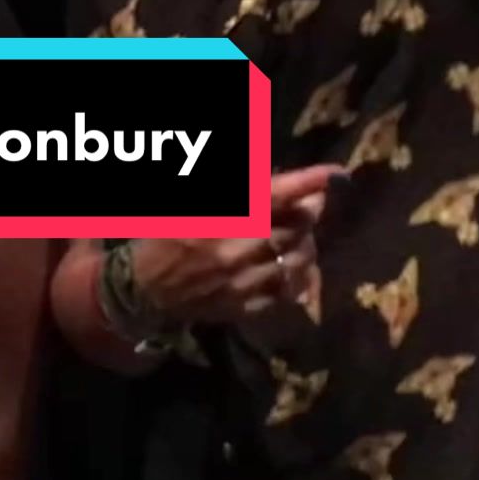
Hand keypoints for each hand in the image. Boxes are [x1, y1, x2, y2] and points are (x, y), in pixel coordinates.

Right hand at [130, 165, 340, 325]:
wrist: (143, 288)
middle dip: (309, 211)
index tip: (334, 173)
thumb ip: (237, 194)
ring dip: (305, 244)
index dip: (309, 182)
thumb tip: (271, 180)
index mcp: (225, 217)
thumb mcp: (191, 206)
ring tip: (299, 236)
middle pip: (297, 226)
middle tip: (311, 204)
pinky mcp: (246, 306)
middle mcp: (239, 248)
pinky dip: (296, 278)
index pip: (277, 195)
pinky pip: (286, 292)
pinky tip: (293, 268)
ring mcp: (245, 280)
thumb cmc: (166, 234)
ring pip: (298, 260)